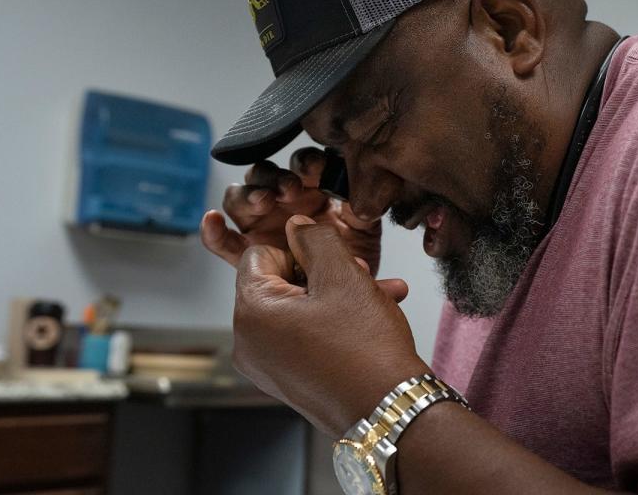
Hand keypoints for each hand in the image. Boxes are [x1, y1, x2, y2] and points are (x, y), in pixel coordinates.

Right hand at [201, 147, 382, 275]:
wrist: (350, 297)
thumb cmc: (356, 254)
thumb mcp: (365, 228)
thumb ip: (361, 209)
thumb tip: (361, 198)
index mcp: (311, 187)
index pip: (302, 165)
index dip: (306, 163)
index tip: (315, 170)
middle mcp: (282, 202)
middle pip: (264, 175)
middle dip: (275, 177)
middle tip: (290, 189)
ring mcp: (261, 225)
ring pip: (241, 199)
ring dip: (249, 195)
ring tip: (264, 201)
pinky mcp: (246, 252)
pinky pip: (223, 241)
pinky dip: (213, 231)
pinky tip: (212, 221)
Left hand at [233, 216, 428, 437]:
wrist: (390, 410)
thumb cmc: (366, 349)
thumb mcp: (343, 275)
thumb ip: (315, 239)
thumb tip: (297, 226)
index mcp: (251, 312)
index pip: (260, 254)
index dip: (300, 250)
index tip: (333, 262)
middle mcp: (248, 343)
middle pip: (279, 283)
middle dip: (323, 274)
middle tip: (361, 276)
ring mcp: (266, 366)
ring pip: (297, 309)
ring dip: (336, 297)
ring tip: (377, 297)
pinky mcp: (286, 381)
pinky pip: (302, 336)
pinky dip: (331, 324)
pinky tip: (369, 321)